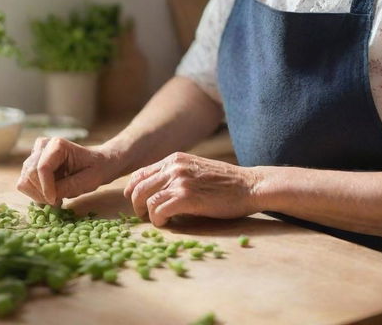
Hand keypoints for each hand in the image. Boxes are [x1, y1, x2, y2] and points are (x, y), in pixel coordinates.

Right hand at [16, 137, 118, 205]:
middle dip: (42, 193)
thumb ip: (66, 188)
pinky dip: (36, 193)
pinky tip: (52, 194)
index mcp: (58, 145)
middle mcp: (43, 146)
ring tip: (56, 198)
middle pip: (29, 174)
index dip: (46, 188)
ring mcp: (36, 154)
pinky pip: (25, 183)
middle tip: (58, 202)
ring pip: (24, 180)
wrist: (98, 163)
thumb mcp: (87, 181)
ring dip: (38, 195)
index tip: (57, 202)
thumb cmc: (95, 169)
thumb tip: (47, 198)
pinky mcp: (33, 163)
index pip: (42, 168)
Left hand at [123, 152, 259, 226]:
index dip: (133, 189)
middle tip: (143, 215)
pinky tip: (167, 223)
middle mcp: (174, 167)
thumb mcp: (196, 169)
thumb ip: (177, 174)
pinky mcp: (186, 197)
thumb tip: (157, 189)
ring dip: (147, 214)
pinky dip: (159, 220)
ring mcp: (179, 181)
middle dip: (136, 204)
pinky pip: (159, 211)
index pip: (141, 173)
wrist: (249, 185)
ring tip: (158, 220)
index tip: (135, 200)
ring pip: (146, 200)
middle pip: (139, 187)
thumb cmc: (225, 182)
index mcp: (175, 159)